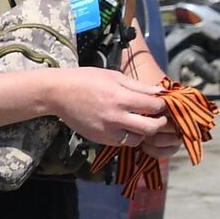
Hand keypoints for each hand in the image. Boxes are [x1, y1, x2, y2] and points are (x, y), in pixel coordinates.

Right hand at [47, 67, 168, 147]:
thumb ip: (138, 86)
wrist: (57, 93)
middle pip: (151, 128)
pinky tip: (123, 126)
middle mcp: (115, 117)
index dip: (162, 105)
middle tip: (157, 117)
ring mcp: (107, 130)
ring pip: (138, 139)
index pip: (154, 106)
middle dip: (159, 122)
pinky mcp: (99, 138)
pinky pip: (121, 143)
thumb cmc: (85, 80)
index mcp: (121, 98)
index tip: (160, 102)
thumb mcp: (114, 76)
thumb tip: (160, 92)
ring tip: (138, 122)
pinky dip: (127, 136)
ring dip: (142, 132)